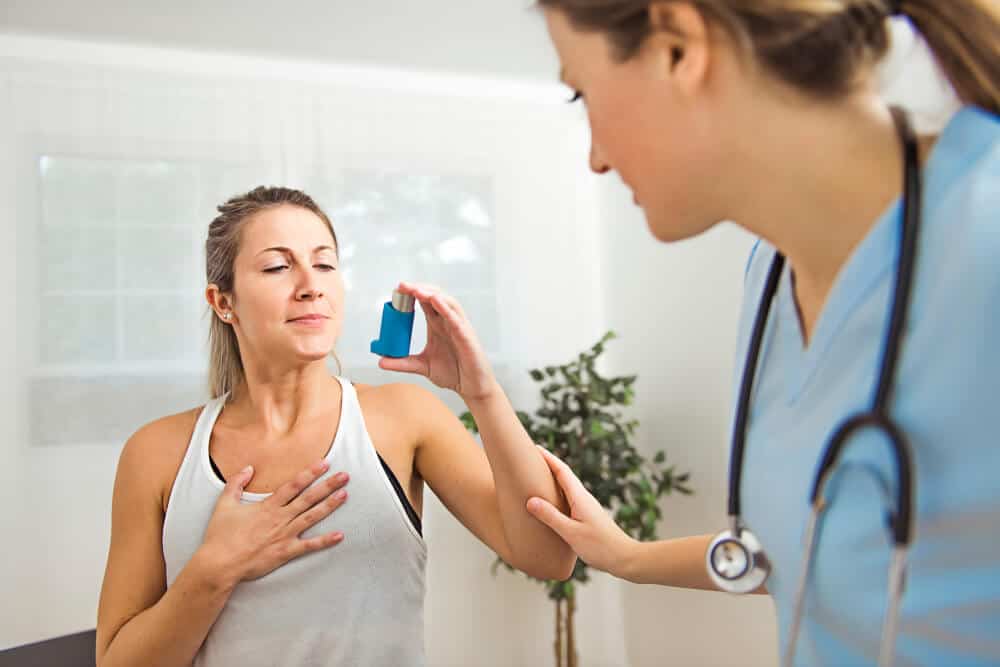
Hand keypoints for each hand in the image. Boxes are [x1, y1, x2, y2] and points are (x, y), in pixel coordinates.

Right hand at [200, 460, 349, 583]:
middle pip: (309, 498)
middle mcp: (280, 518)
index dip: (310, 473)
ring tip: (345, 495)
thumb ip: (236, 483)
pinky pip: (309, 546)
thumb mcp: (224, 504)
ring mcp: (285, 535)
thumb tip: (248, 468)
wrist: (219, 564)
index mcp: (268, 506)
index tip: (324, 463)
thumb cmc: (220, 535)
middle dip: (328, 485)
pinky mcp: (285, 552)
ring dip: (330, 506)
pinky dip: (325, 541)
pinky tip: (339, 535)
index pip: (294, 485)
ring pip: (312, 517)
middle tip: (345, 476)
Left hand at [377, 282, 497, 400]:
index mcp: (437, 325)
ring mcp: (459, 327)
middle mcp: (448, 322)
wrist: (471, 387)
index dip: (412, 294)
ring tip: (416, 290)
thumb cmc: (453, 373)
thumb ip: (403, 363)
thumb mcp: (421, 366)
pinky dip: (446, 309)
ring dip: (432, 294)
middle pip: (435, 297)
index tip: (396, 291)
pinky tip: (436, 301)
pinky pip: (457, 319)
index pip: (424, 302)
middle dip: (419, 289)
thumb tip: (381, 361)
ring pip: (447, 303)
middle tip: (402, 286)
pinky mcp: (467, 337)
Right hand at [526, 446, 636, 576]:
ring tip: (537, 476)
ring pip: (567, 486)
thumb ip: (551, 516)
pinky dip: (557, 493)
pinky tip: (552, 501)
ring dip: (553, 478)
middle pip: (564, 474)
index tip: (535, 447)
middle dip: (548, 464)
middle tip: (531, 457)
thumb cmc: (600, 547)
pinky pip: (568, 498)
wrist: (624, 558)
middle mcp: (584, 498)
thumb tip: (531, 500)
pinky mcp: (587, 516)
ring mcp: (586, 506)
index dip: (548, 458)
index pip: (562, 471)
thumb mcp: (571, 532)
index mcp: (580, 497)